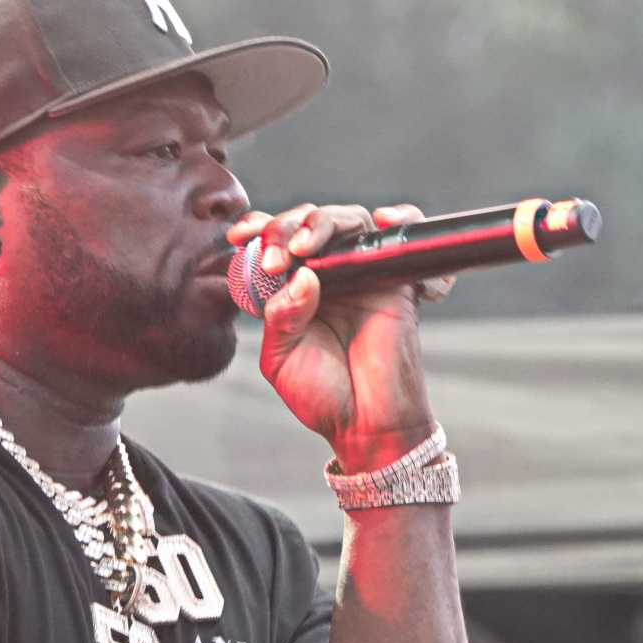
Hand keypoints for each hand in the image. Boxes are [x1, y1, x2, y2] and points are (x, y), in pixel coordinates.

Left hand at [227, 203, 451, 473]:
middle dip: (283, 227)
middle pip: (305, 221)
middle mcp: (326, 273)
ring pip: (347, 220)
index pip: (271, 241)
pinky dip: (402, 217)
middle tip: (275, 258)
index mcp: (290, 287)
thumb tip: (303, 276)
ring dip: (322, 222)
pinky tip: (384, 220)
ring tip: (305, 247)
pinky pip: (404, 235)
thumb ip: (281, 316)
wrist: (367, 425)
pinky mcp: (396, 280)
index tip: (237, 237)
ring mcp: (362, 273)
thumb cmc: (322, 395)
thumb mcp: (280, 357)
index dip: (256, 228)